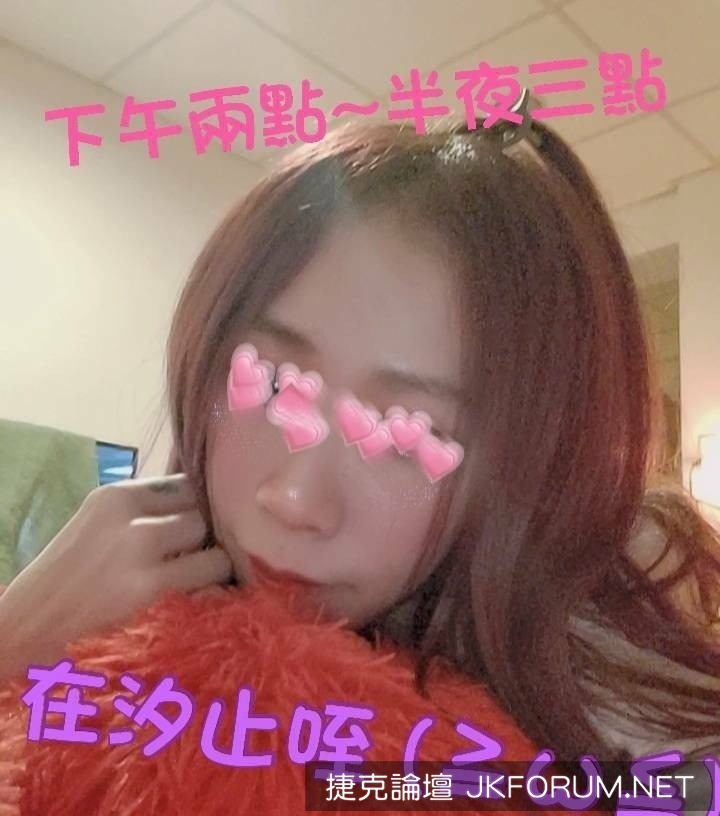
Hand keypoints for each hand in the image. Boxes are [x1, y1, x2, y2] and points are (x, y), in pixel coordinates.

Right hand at [0, 474, 232, 680]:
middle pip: (206, 518)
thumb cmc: (67, 581)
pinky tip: (195, 607)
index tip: (200, 530)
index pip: (189, 486)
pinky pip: (212, 588)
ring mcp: (141, 555)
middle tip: (199, 564)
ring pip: (217, 553)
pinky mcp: (151, 594)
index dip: (200, 511)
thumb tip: (205, 510)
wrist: (22, 631)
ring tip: (198, 588)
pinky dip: (212, 598)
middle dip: (208, 541)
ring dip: (214, 572)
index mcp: (116, 497)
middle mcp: (131, 518)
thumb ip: (144, 514)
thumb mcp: (100, 528)